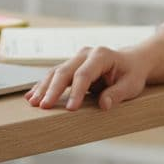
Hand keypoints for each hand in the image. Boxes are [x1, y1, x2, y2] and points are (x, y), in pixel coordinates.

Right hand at [25, 45, 152, 110]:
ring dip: (43, 88)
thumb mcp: (131, 85)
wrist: (131, 62)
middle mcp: (85, 54)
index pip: (84, 74)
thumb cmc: (132, 74)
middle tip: (43, 106)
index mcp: (101, 55)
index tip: (70, 109)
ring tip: (33, 103)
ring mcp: (76, 59)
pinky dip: (43, 86)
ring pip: (55, 72)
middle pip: (64, 71)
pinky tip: (32, 95)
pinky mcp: (71, 66)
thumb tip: (104, 105)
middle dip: (52, 90)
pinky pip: (54, 75)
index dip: (76, 92)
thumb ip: (117, 94)